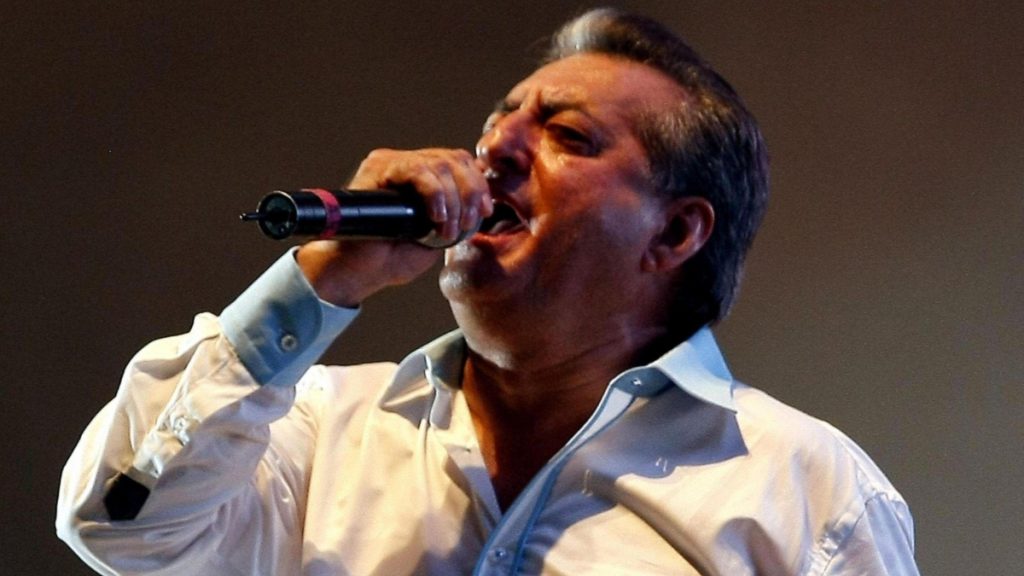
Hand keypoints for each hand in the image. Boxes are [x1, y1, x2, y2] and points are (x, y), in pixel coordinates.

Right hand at [296, 148, 492, 306]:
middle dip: (470, 193)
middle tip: (465, 226)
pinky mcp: (376, 170)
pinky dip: (435, 194)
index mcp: (419, 174)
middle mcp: (404, 162)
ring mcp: (389, 163)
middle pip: (455, 158)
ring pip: (440, 164)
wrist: (356, 273)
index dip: (479, 185)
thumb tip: (483, 203)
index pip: (460, 161)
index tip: (485, 213)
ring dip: (454, 200)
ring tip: (447, 231)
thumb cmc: (391, 258)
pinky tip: (436, 218)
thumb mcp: (437, 235)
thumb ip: (457, 214)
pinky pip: (417, 169)